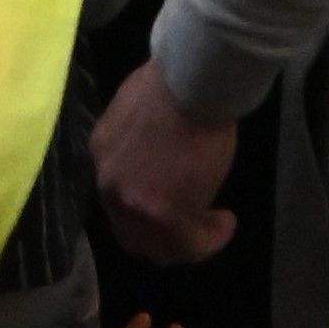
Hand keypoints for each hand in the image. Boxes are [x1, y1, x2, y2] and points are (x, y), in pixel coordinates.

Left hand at [93, 58, 239, 262]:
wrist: (191, 82)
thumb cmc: (173, 82)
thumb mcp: (137, 108)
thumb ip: (138, 140)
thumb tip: (156, 150)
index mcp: (102, 153)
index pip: (116, 195)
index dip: (144, 205)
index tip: (172, 198)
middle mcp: (110, 185)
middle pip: (131, 232)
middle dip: (160, 236)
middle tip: (188, 228)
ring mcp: (136, 205)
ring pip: (160, 245)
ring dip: (188, 241)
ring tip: (214, 225)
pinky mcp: (167, 217)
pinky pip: (191, 243)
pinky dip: (211, 238)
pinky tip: (226, 223)